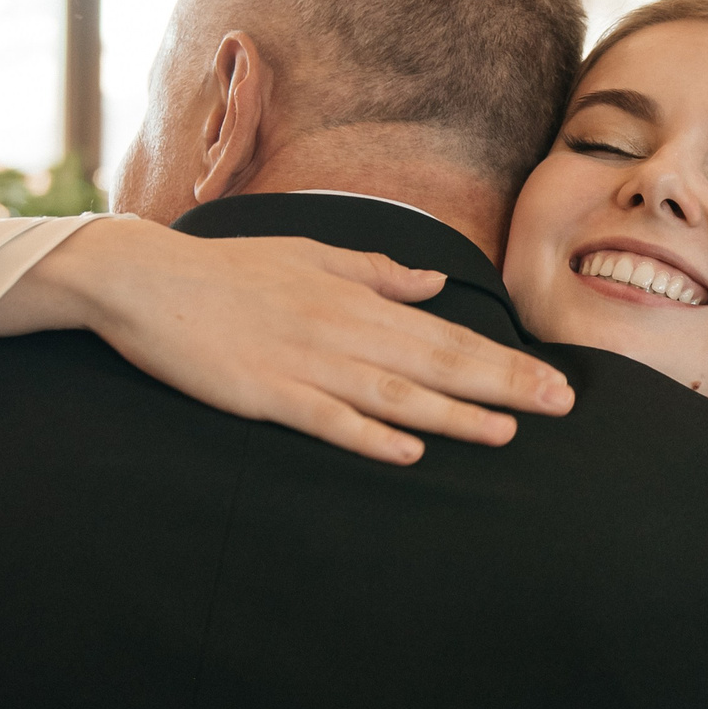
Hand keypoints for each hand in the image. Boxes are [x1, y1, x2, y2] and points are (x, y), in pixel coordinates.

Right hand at [0, 217, 574, 462]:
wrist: (146, 280)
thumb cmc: (228, 270)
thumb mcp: (309, 256)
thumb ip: (376, 271)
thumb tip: (432, 282)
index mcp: (356, 299)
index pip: (447, 334)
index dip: (505, 360)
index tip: (555, 381)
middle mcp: (342, 329)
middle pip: (436, 363)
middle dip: (502, 387)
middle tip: (561, 409)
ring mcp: (305, 363)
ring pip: (393, 394)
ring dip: (452, 416)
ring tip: (506, 434)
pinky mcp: (265, 394)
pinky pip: (326, 419)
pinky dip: (369, 435)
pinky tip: (408, 452)